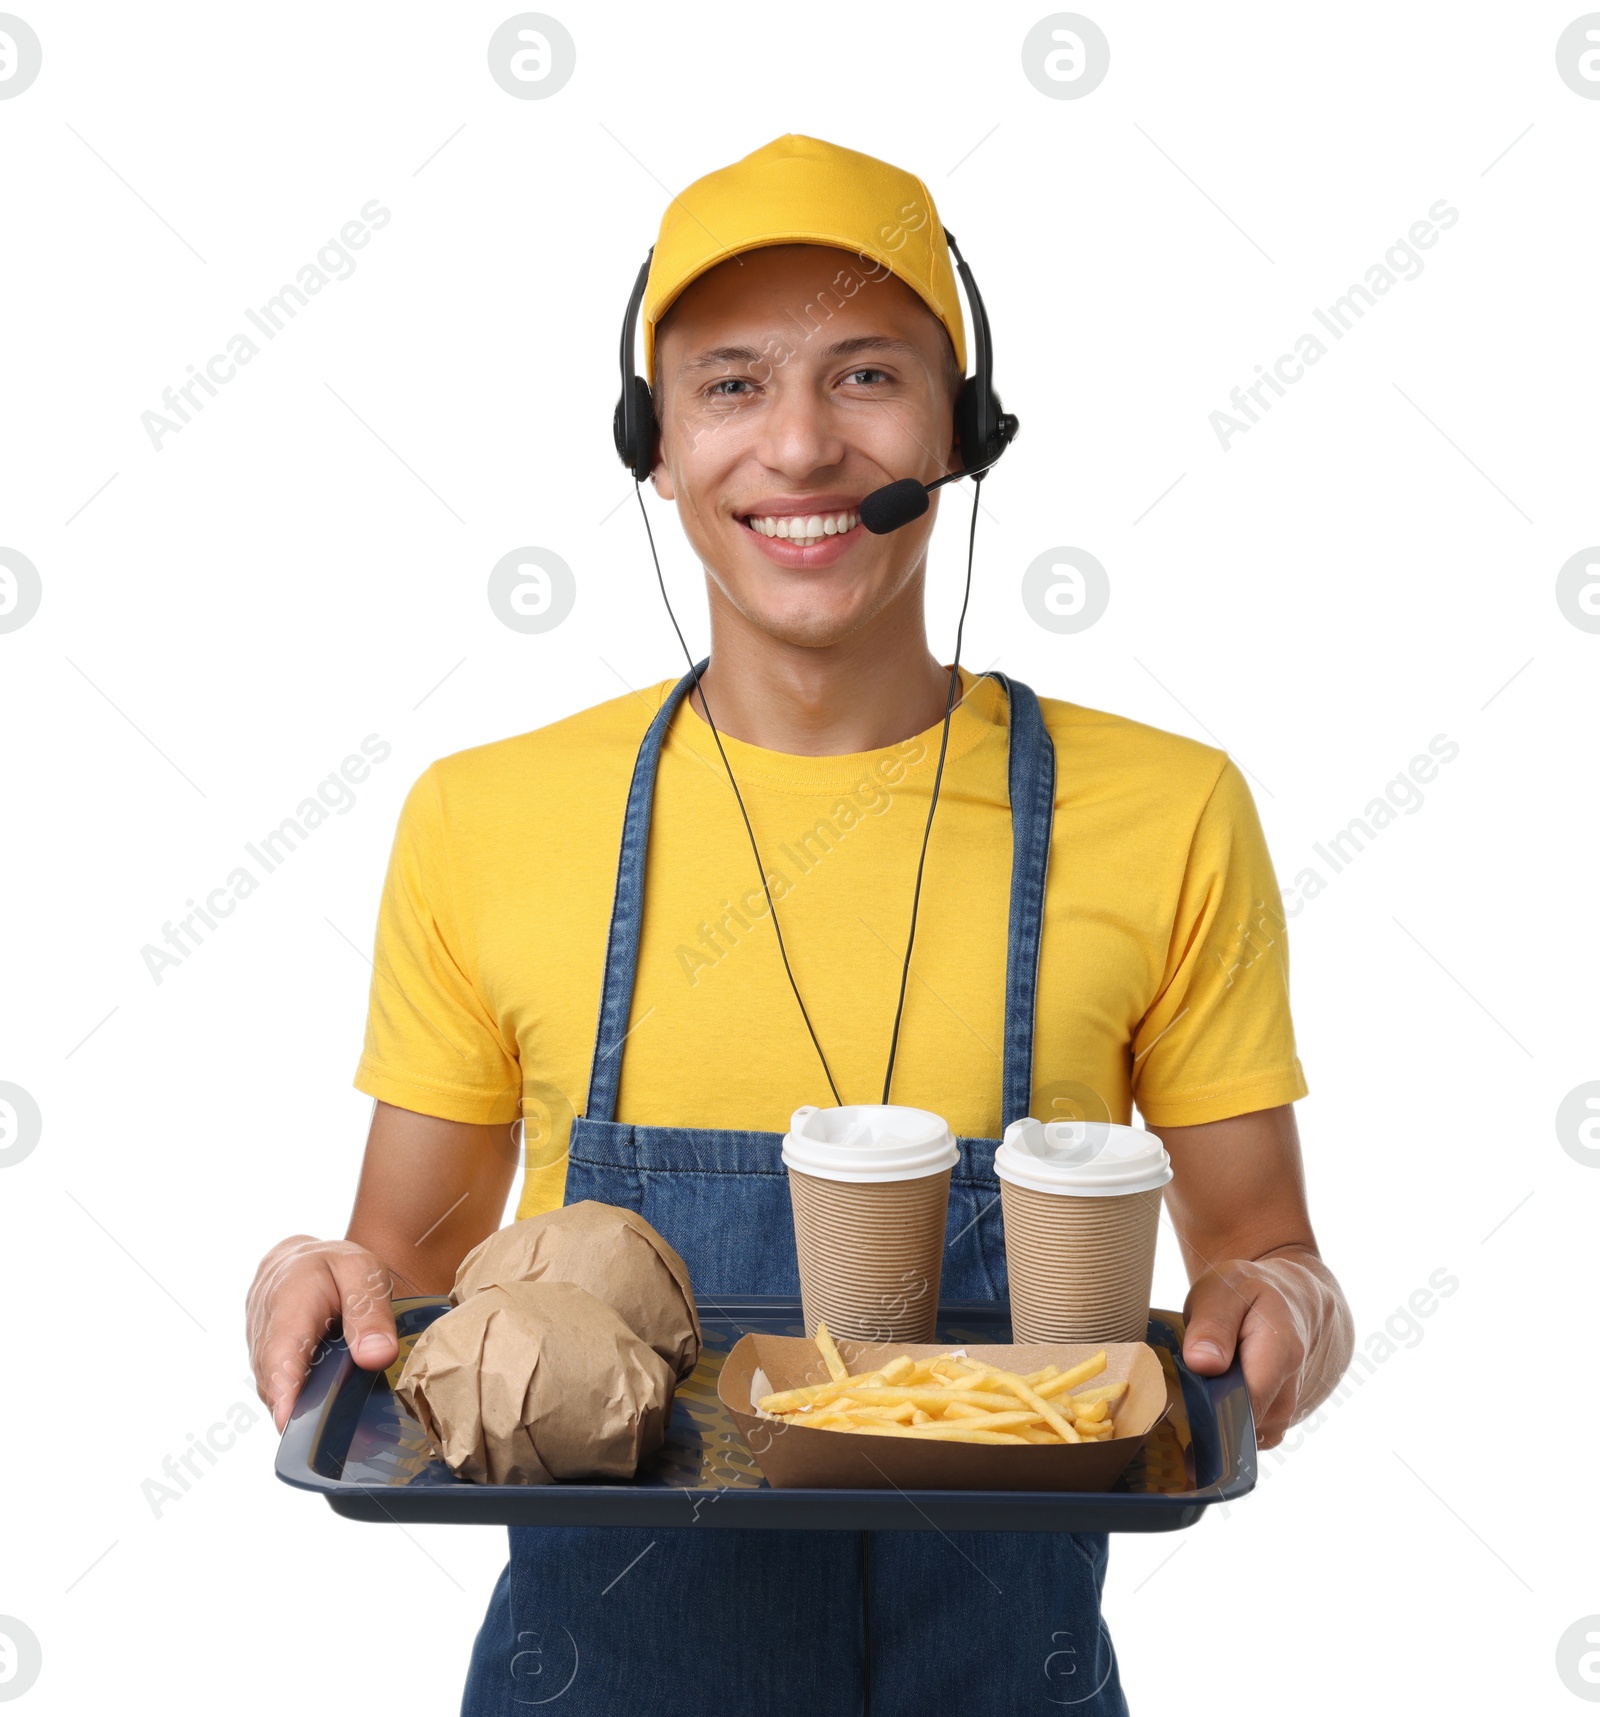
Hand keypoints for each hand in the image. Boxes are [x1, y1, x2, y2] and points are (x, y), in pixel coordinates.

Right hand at [246, 1235, 398, 1431]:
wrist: (298, 1260)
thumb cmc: (333, 1265)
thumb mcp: (363, 1272)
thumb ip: (370, 1313)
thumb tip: (377, 1358)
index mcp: (289, 1303)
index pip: (281, 1354)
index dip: (285, 1392)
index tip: (290, 1425)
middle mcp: (263, 1332)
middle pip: (275, 1383)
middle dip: (300, 1413)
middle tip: (333, 1442)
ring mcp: (256, 1351)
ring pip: (274, 1391)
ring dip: (299, 1410)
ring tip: (335, 1432)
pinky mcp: (260, 1365)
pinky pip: (277, 1389)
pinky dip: (298, 1401)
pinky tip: (325, 1413)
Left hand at [1180, 1253, 1326, 1449]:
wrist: (1282, 1300)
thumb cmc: (1246, 1293)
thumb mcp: (1223, 1292)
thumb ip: (1213, 1325)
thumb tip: (1202, 1364)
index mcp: (1280, 1352)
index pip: (1248, 1401)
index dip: (1210, 1412)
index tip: (1177, 1410)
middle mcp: (1289, 1389)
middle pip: (1243, 1426)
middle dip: (1205, 1423)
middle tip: (1171, 1403)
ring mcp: (1283, 1410)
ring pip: (1243, 1439)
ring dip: (1211, 1429)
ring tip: (1185, 1400)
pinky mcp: (1272, 1421)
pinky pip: (1244, 1440)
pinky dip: (1221, 1433)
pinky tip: (1200, 1411)